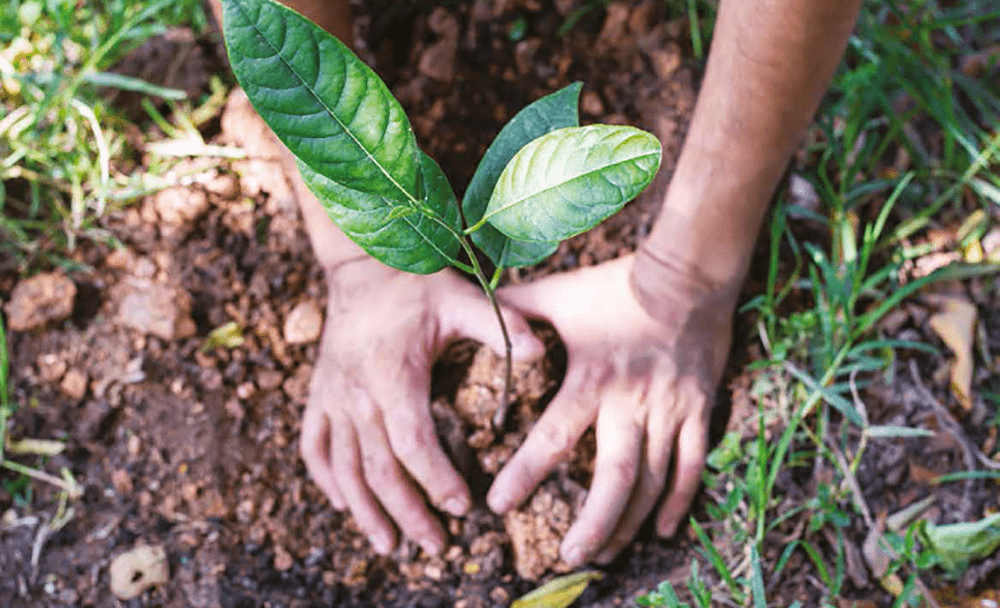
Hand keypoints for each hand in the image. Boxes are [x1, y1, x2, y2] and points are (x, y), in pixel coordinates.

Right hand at [300, 257, 542, 555]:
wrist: (363, 263)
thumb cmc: (418, 284)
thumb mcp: (464, 299)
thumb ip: (502, 327)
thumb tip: (542, 351)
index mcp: (393, 374)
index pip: (412, 443)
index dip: (436, 480)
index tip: (463, 507)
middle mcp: (355, 392)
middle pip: (378, 468)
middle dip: (407, 513)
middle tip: (436, 546)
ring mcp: (331, 396)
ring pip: (343, 468)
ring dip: (364, 512)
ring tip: (389, 547)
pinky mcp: (318, 395)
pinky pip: (313, 447)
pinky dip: (326, 480)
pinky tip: (344, 504)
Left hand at [487, 254, 733, 565]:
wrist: (688, 274)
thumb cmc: (615, 287)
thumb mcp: (560, 294)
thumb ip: (516, 310)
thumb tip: (473, 313)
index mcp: (592, 378)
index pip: (553, 437)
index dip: (524, 474)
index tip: (498, 506)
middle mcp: (632, 402)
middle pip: (616, 478)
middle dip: (593, 524)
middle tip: (567, 556)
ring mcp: (670, 410)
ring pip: (654, 482)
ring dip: (629, 523)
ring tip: (605, 554)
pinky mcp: (698, 411)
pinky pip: (692, 466)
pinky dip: (679, 502)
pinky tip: (662, 531)